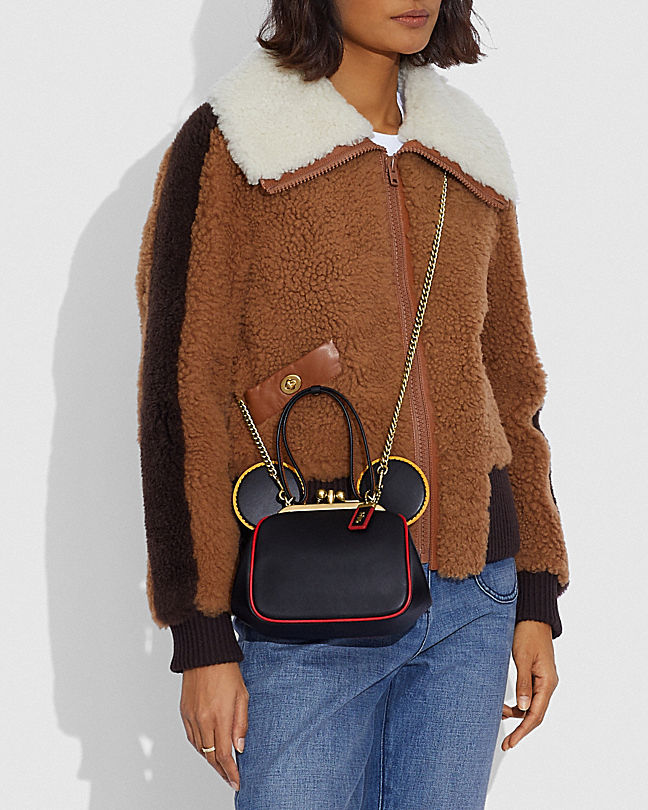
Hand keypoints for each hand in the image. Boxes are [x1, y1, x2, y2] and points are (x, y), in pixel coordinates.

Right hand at [180, 661, 248, 790]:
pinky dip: (200, 746)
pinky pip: (191, 737)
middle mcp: (203, 720)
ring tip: (221, 764)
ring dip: (210, 759)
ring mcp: (191, 717)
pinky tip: (208, 748)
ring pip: (200, 748)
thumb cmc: (226, 670)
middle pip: (210, 756)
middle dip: (221, 770)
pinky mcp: (184, 712)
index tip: (236, 781)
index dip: (230, 771)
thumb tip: (239, 747)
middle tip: (230, 777)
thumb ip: (241, 723)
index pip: (223, 754)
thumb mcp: (242, 695)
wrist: (205, 654)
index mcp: (219, 716)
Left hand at [501, 620, 558, 750]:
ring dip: (517, 714)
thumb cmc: (527, 633)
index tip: (511, 743)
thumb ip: (523, 683)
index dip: (523, 731)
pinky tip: (507, 706)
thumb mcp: (522, 658)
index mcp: (547, 682)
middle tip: (505, 741)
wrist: (533, 617)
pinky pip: (529, 696)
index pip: (536, 714)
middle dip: (520, 728)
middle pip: (535, 714)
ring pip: (532, 706)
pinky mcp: (536, 675)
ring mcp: (543, 680)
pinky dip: (518, 703)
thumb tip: (522, 707)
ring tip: (499, 715)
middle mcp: (548, 684)